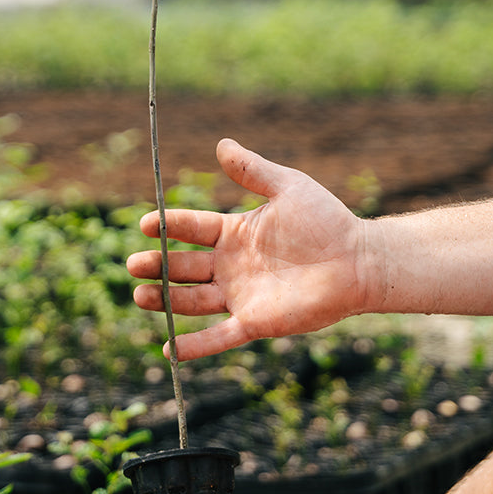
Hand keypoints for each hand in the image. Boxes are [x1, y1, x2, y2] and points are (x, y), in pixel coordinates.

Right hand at [127, 138, 376, 360]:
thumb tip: (221, 143)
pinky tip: (169, 350)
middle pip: (183, 267)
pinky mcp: (256, 322)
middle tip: (133, 264)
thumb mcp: (287, 187)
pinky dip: (194, 346)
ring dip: (164, 301)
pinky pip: (220, 336)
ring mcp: (241, 296)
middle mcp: (232, 266)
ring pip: (192, 301)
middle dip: (156, 266)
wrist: (359, 261)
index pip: (192, 229)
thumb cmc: (327, 221)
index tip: (146, 223)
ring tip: (138, 295)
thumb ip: (252, 170)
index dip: (168, 226)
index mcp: (234, 233)